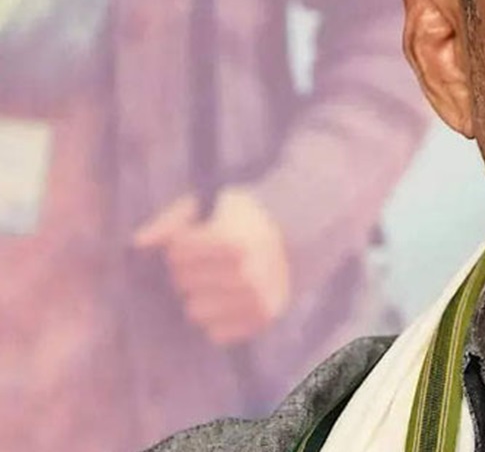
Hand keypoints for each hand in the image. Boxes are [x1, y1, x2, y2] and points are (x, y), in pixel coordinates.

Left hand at [133, 187, 290, 344]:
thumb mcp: (208, 207)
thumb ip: (171, 222)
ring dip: (199, 297)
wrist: (291, 238)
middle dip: (187, 271)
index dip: (180, 245)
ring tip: (214, 283)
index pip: (178, 252)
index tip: (193, 239)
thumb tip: (138, 243)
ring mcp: (258, 299)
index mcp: (236, 241)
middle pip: (183, 282)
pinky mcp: (264, 319)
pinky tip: (226, 302)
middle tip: (204, 263)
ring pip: (195, 311)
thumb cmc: (240, 219)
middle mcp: (249, 273)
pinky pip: (216, 333)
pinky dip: (216, 319)